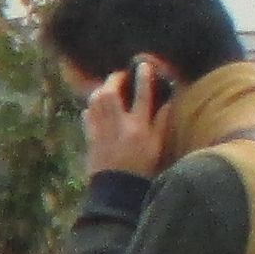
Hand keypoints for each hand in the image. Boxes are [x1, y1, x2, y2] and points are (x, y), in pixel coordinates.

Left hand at [81, 61, 170, 181]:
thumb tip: (167, 101)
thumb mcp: (158, 145)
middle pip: (111, 94)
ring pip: (95, 102)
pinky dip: (91, 107)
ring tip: (108, 88)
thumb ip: (161, 121)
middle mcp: (118, 125)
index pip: (142, 96)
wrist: (117, 188)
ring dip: (101, 90)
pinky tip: (97, 107)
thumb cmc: (142, 167)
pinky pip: (86, 115)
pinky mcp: (90, 137)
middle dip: (114, 79)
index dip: (143, 78)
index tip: (143, 65)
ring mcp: (101, 131)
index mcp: (139, 127)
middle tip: (121, 75)